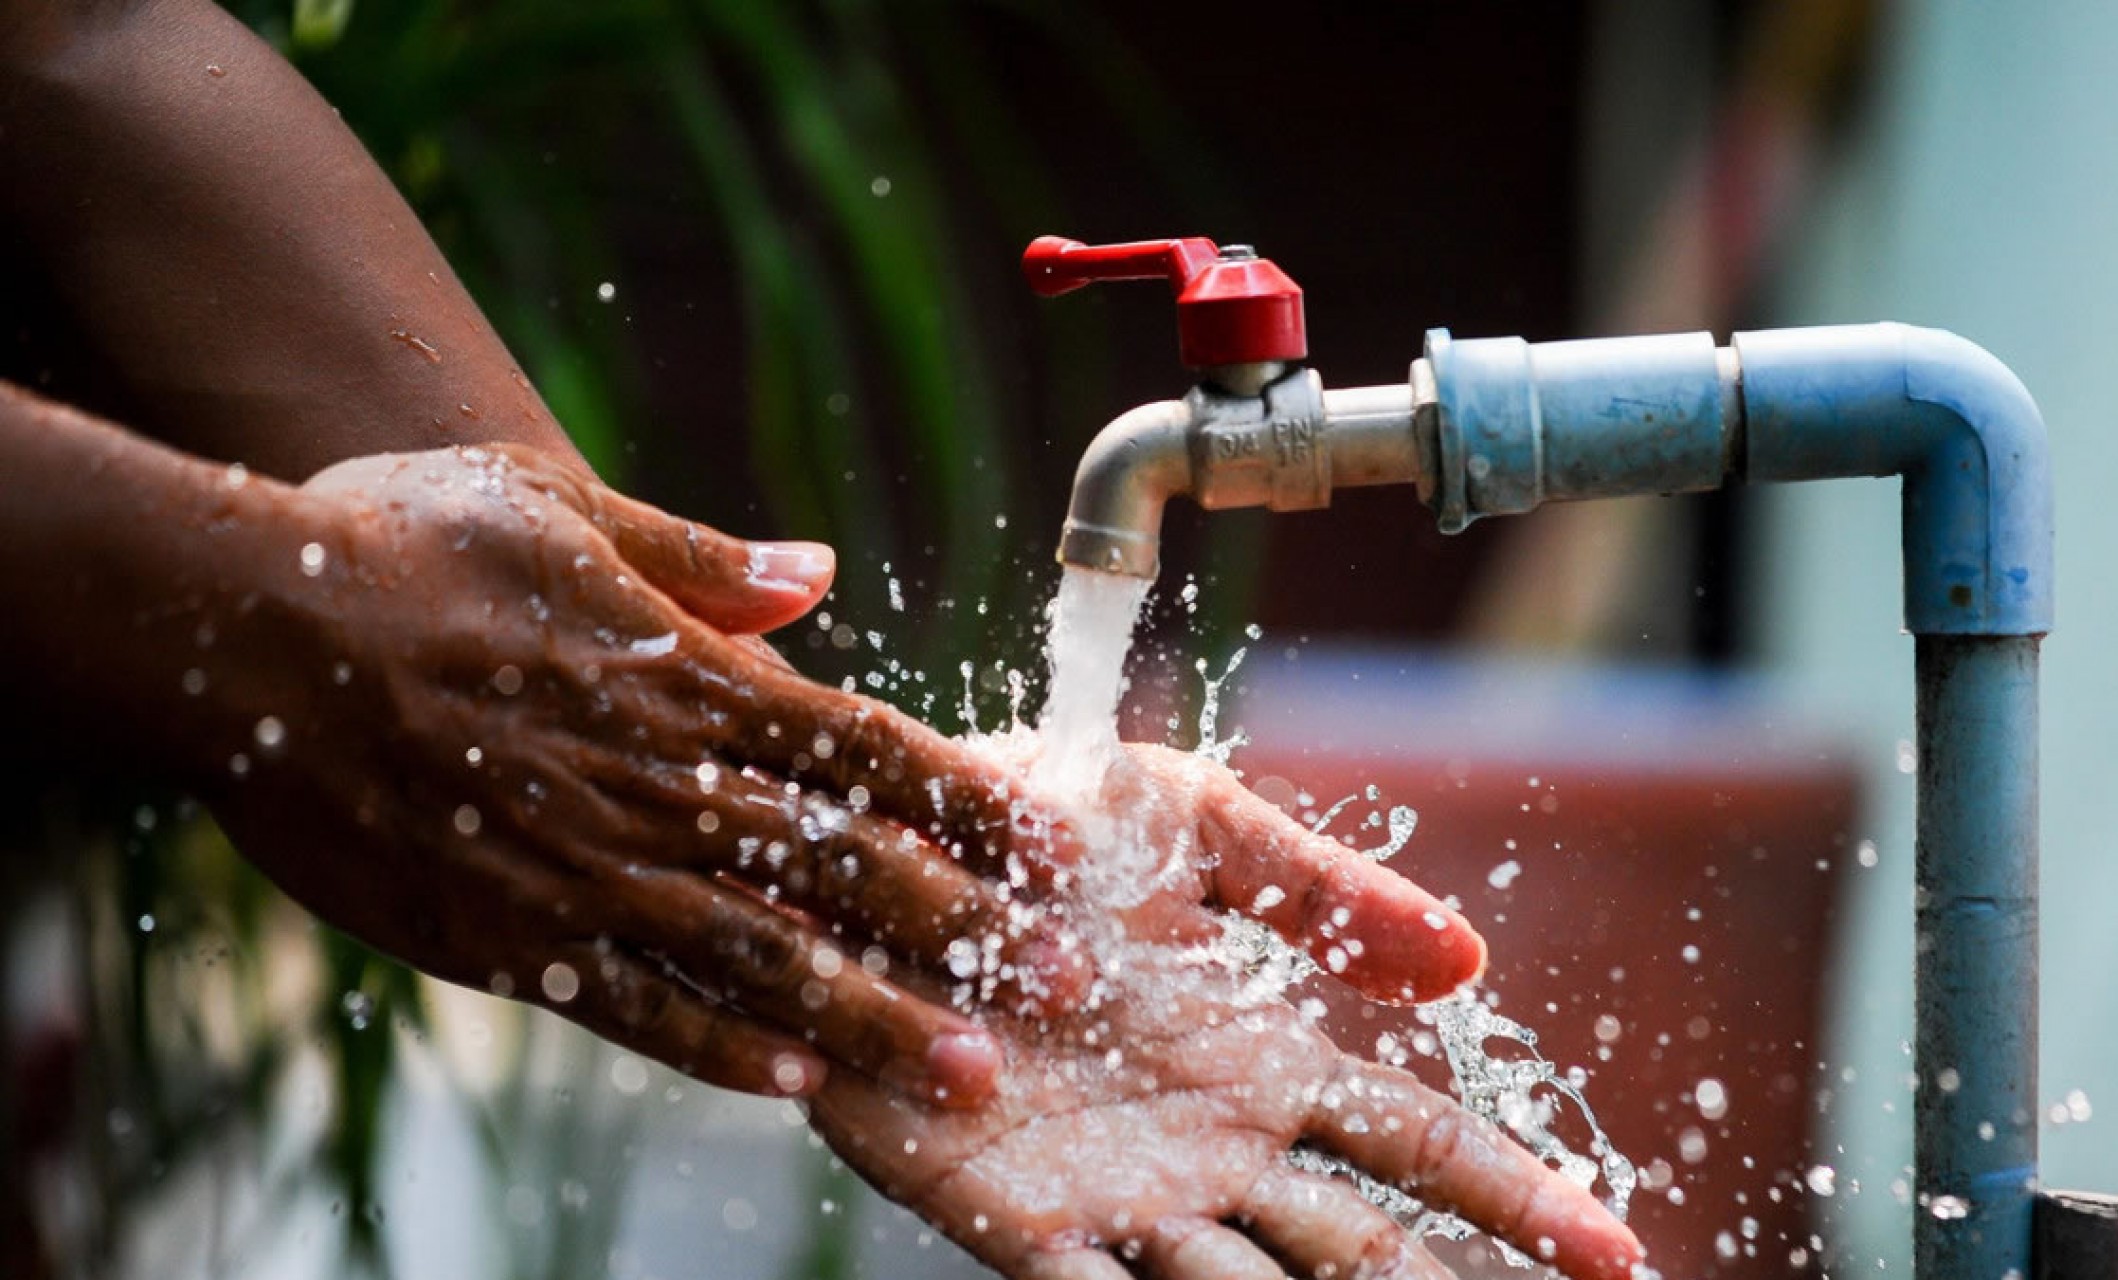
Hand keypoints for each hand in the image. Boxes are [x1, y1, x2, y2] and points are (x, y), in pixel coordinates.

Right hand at [198, 443, 1086, 1105]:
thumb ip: (702, 559)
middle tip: (1072, 988)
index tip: (1057, 849)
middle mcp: (662, 784)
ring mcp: (588, 871)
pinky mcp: (508, 940)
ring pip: (763, 962)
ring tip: (969, 1074)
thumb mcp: (564, 509)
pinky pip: (634, 1009)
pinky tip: (795, 1087)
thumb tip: (818, 571)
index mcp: (690, 678)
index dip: (973, 801)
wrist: (247, 629)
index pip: (868, 749)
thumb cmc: (405, 542)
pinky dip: (719, 1049)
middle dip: (969, 932)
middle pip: (847, 871)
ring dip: (874, 1022)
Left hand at [809, 743, 1644, 1279]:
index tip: (1617, 1254)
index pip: (1417, 1143)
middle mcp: (1208, 1149)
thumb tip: (1474, 968)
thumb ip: (1321, 890)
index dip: (1517, 1199)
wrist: (867, 851)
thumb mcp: (1191, 825)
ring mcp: (1120, 1198)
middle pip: (1358, 1247)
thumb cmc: (1031, 826)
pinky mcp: (1014, 1223)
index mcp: (1259, 1060)